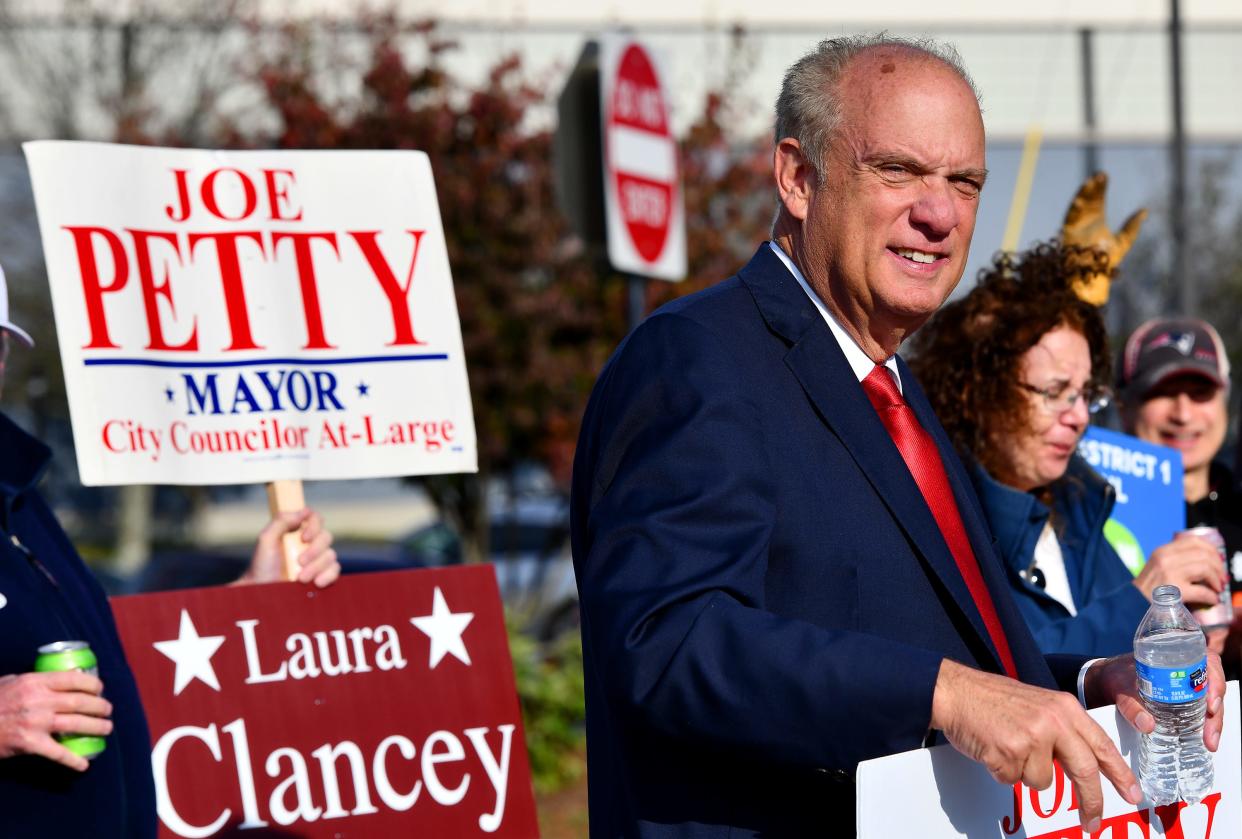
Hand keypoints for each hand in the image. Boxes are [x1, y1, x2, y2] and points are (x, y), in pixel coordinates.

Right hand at [0, 671, 112, 771]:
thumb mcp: (12, 682)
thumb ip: (35, 681)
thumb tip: (64, 677)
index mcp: (35, 682)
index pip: (73, 679)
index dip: (93, 684)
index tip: (100, 689)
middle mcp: (39, 700)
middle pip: (80, 701)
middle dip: (100, 706)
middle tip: (108, 710)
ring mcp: (35, 722)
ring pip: (76, 724)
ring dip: (96, 727)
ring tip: (106, 728)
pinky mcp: (29, 744)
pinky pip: (57, 753)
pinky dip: (73, 760)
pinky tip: (84, 764)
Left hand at [238, 508, 340, 587]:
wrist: (264, 593)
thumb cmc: (262, 566)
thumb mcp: (266, 540)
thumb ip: (281, 521)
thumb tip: (304, 512)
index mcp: (297, 531)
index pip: (316, 519)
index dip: (314, 526)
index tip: (304, 538)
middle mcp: (310, 543)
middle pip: (326, 537)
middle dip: (314, 551)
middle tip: (299, 562)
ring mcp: (318, 559)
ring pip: (331, 555)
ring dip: (317, 566)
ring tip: (301, 578)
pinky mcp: (323, 574)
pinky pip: (335, 570)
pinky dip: (328, 575)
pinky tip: (316, 583)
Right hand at [931, 659, 1140, 833]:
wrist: (955, 691)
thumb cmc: (993, 700)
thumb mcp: (1038, 705)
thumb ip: (1062, 731)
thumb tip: (1082, 767)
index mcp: (1064, 708)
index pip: (1102, 745)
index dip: (1120, 773)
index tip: (1133, 794)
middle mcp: (1053, 721)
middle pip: (1084, 771)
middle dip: (1091, 802)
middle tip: (1092, 824)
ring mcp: (1031, 738)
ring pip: (1042, 781)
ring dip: (1024, 773)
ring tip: (1006, 748)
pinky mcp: (1008, 753)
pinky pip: (1013, 779)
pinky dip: (1002, 770)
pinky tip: (992, 749)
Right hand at [1060, 172, 1146, 305]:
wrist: (1095, 280)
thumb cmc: (1106, 263)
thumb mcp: (1123, 242)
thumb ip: (1132, 227)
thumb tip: (1144, 211)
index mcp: (1095, 221)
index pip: (1097, 200)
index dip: (1100, 188)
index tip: (1104, 175)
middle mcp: (1083, 222)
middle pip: (1087, 200)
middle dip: (1092, 188)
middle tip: (1099, 174)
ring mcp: (1074, 228)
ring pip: (1077, 207)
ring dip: (1082, 195)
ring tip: (1090, 182)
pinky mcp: (1067, 236)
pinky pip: (1068, 220)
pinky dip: (1072, 211)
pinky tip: (1079, 200)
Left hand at [1083, 653, 1224, 752]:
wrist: (1107, 680)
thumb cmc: (1116, 676)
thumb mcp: (1120, 688)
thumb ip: (1130, 706)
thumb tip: (1147, 725)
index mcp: (1177, 655)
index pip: (1208, 662)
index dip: (1215, 682)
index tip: (1211, 705)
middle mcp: (1187, 668)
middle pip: (1213, 687)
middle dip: (1216, 713)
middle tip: (1210, 736)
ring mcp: (1187, 684)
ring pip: (1211, 700)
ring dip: (1214, 722)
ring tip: (1210, 742)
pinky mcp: (1185, 698)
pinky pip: (1202, 709)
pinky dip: (1205, 724)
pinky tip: (1205, 739)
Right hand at [1133, 533, 1225, 606]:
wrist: (1131, 604)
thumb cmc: (1147, 588)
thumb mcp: (1157, 566)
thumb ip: (1175, 560)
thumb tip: (1205, 561)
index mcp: (1162, 551)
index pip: (1194, 541)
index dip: (1211, 550)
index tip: (1217, 561)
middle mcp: (1166, 559)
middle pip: (1204, 554)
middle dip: (1218, 567)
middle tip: (1221, 578)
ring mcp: (1170, 574)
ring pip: (1205, 569)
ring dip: (1217, 580)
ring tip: (1217, 588)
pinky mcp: (1174, 592)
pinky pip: (1202, 591)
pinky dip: (1212, 597)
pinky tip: (1212, 600)